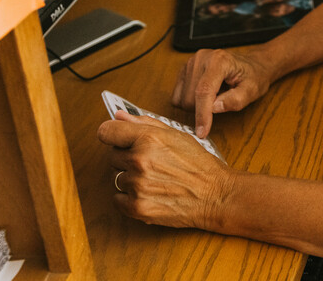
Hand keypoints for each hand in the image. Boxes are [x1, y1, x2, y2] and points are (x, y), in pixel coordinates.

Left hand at [97, 112, 236, 229]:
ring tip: (154, 179)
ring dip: (131, 178)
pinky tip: (148, 193)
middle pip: (112, 155)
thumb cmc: (200, 164)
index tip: (115, 138)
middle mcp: (140, 160)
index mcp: (149, 138)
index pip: (107, 131)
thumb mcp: (177, 135)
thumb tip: (120, 116)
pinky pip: (117, 199)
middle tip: (149, 162)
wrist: (216, 195)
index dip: (112, 133)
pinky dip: (129, 198)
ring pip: (116, 178)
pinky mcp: (137, 207)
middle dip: (127, 157)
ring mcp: (137, 185)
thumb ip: (146, 123)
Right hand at [171, 47, 275, 137]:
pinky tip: (205, 95)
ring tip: (216, 95)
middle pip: (190, 98)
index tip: (202, 132)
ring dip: (197, 106)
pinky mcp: (184, 70)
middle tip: (222, 102)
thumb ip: (235, 100)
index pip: (204, 91)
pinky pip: (178, 96)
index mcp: (219, 61)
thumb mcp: (252, 90)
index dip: (202, 114)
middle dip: (203, 109)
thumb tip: (214, 108)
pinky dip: (189, 102)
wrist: (252, 65)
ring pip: (182, 99)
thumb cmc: (253, 76)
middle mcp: (202, 58)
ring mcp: (191, 63)